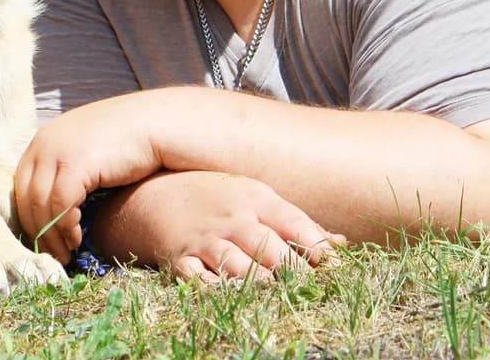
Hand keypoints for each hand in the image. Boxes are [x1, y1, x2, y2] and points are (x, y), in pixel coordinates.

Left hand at [14, 94, 164, 262]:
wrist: (156, 123)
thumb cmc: (127, 143)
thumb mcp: (86, 153)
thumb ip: (65, 171)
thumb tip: (52, 209)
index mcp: (42, 140)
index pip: (21, 187)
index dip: (30, 218)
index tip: (43, 242)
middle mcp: (44, 143)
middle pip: (26, 197)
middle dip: (37, 231)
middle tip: (52, 256)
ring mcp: (57, 150)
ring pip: (40, 204)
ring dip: (51, 234)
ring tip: (66, 253)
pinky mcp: (75, 162)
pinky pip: (60, 204)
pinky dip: (66, 226)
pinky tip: (78, 238)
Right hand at [92, 171, 344, 281]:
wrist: (148, 193)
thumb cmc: (212, 198)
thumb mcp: (253, 197)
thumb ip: (295, 222)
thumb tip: (341, 244)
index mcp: (255, 199)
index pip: (295, 224)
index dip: (316, 248)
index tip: (331, 268)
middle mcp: (232, 219)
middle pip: (271, 249)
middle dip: (293, 272)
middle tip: (309, 290)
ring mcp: (205, 240)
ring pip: (237, 267)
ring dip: (258, 284)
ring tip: (275, 296)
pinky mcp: (179, 259)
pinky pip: (197, 279)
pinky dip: (213, 290)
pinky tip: (228, 297)